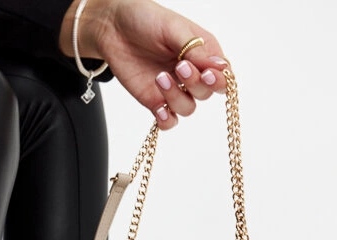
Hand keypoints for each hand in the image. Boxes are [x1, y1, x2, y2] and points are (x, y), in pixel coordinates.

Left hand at [61, 0, 228, 128]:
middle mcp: (191, 74)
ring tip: (159, 77)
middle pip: (205, 94)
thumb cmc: (147, 20)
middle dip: (194, 84)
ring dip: (176, 97)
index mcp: (203, 53)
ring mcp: (173, 89)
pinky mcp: (154, 101)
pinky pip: (168, 121)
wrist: (114, 27)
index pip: (222, 75)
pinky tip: (160, 111)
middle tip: (180, 66)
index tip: (207, 73)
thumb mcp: (175, 28)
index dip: (218, 80)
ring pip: (187, 108)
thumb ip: (196, 49)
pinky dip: (167, 120)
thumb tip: (220, 66)